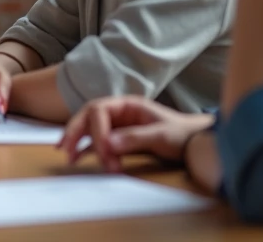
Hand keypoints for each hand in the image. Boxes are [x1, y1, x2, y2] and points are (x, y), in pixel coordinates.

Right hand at [59, 95, 212, 172]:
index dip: (96, 129)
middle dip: (75, 131)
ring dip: (77, 140)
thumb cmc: (182, 135)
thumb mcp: (161, 136)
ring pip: (89, 128)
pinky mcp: (118, 139)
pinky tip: (76, 157)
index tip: (103, 151)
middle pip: (88, 116)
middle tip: (66, 150)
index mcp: (127, 104)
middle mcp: (118, 112)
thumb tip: (108, 144)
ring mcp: (117, 126)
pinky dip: (86, 148)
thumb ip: (134, 138)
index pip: (99, 110)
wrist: (197, 144)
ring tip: (67, 155)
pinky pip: (97, 141)